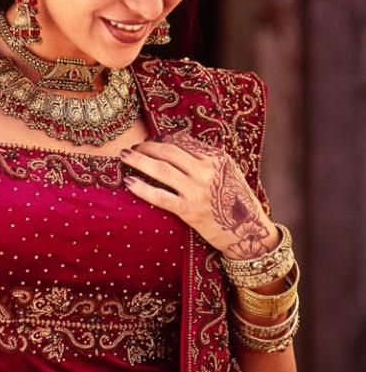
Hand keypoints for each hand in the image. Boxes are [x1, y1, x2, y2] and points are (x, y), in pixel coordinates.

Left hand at [120, 134, 277, 258]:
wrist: (248, 232)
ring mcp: (198, 191)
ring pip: (161, 170)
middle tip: (132, 148)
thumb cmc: (235, 200)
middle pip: (168, 152)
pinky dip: (142, 188)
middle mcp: (207, 171)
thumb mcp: (227, 172)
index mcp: (217, 158)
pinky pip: (160, 196)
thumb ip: (206, 158)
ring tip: (124, 157)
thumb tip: (176, 144)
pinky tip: (129, 182)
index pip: (182, 142)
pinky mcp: (190, 211)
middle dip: (146, 147)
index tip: (148, 141)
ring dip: (139, 161)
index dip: (161, 140)